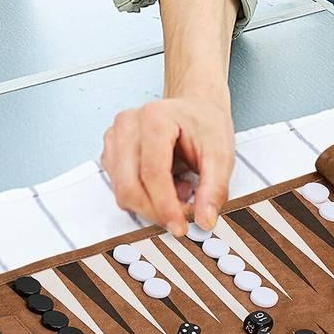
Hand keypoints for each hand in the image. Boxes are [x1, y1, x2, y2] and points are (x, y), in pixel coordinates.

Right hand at [102, 92, 234, 237]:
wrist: (195, 107)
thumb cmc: (205, 124)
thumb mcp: (221, 153)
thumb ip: (214, 188)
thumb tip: (204, 220)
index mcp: (155, 117)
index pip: (152, 173)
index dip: (166, 206)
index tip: (181, 226)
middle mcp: (128, 124)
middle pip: (130, 186)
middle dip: (156, 211)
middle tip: (183, 216)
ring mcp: (115, 136)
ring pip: (121, 191)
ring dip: (149, 204)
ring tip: (178, 188)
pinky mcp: (111, 150)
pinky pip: (118, 187)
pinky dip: (141, 197)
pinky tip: (163, 185)